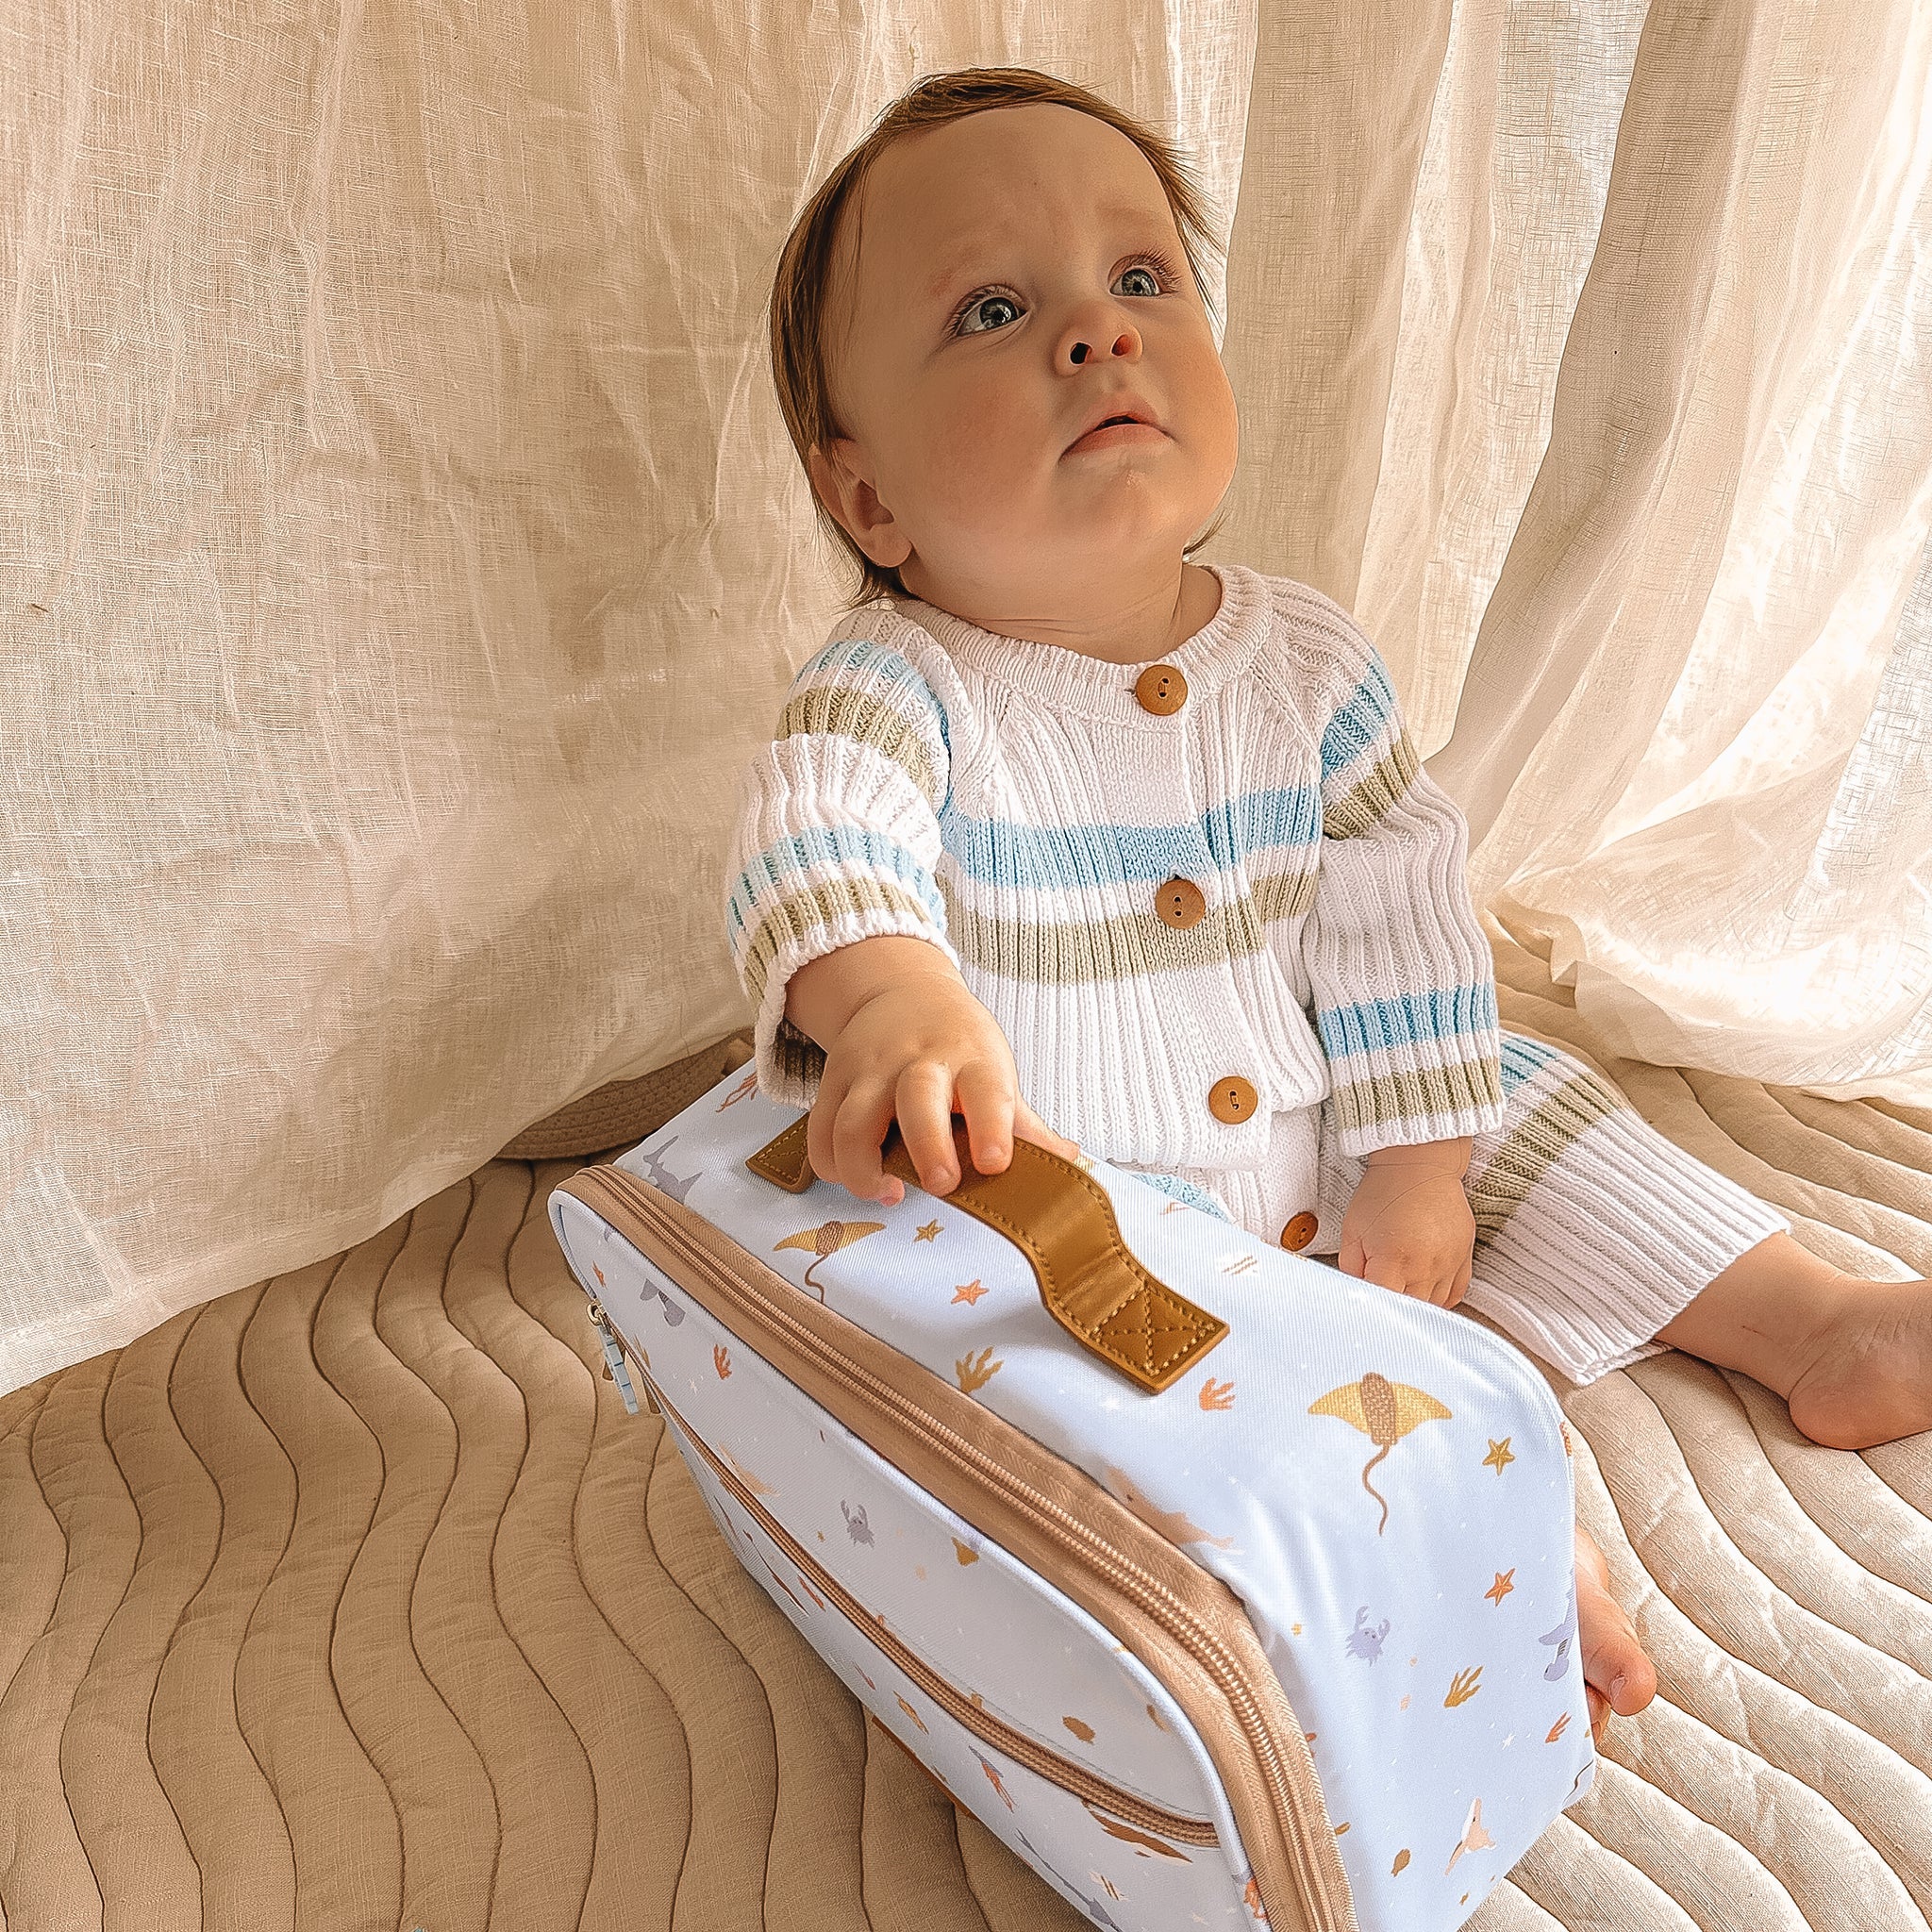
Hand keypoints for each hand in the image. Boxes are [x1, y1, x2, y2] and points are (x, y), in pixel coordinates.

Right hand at [802, 965, 1075, 1207]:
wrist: (902, 991)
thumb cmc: (959, 1047)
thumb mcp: (995, 1072)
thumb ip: (1024, 1125)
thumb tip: (1070, 1163)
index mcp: (973, 1059)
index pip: (987, 1089)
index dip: (993, 1126)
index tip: (996, 1164)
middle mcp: (918, 1060)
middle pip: (917, 1098)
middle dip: (927, 1145)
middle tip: (941, 1184)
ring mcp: (870, 1070)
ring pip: (851, 1121)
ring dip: (864, 1167)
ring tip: (889, 1192)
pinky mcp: (833, 1081)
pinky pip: (819, 1131)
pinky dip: (831, 1165)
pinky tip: (860, 1179)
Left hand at [1338, 1150, 1475, 1307]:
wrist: (1420, 1163)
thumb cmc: (1382, 1192)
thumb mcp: (1353, 1228)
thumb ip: (1350, 1268)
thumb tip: (1356, 1293)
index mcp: (1394, 1259)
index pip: (1384, 1305)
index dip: (1371, 1308)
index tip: (1364, 1304)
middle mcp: (1426, 1266)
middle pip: (1410, 1311)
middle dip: (1393, 1307)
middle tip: (1380, 1292)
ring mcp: (1450, 1263)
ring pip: (1434, 1307)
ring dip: (1416, 1304)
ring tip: (1401, 1286)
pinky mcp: (1464, 1257)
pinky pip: (1455, 1295)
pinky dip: (1439, 1298)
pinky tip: (1424, 1288)